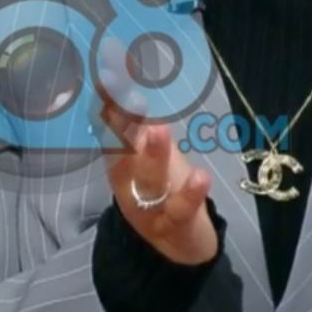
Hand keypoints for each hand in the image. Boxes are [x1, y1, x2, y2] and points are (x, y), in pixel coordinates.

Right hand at [95, 48, 217, 265]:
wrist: (175, 246)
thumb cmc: (162, 187)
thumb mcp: (147, 150)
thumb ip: (136, 115)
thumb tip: (125, 65)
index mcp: (119, 159)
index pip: (111, 123)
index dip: (110, 98)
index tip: (109, 68)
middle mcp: (127, 181)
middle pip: (122, 150)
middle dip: (123, 122)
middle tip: (129, 92)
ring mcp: (147, 205)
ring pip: (148, 181)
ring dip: (153, 155)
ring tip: (160, 130)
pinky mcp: (172, 225)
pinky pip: (180, 209)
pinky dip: (190, 194)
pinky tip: (201, 175)